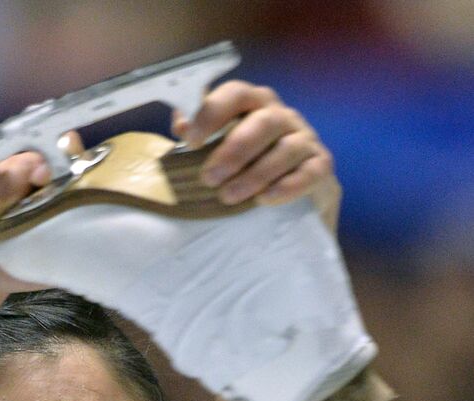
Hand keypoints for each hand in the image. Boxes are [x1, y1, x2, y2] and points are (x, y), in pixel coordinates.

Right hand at [0, 126, 84, 291]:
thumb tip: (92, 258)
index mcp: (52, 186)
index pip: (67, 156)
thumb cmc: (17, 263)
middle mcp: (26, 169)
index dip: (60, 159)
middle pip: (24, 161)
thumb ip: (64, 254)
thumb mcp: (43, 264)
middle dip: (6, 192)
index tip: (46, 178)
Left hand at [172, 81, 340, 232]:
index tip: (191, 140)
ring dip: (256, 173)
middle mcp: (281, 117)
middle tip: (209, 178)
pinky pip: (310, 172)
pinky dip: (287, 185)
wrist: (293, 204)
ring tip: (229, 196)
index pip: (235, 94)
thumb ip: (203, 137)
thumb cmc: (249, 170)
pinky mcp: (321, 166)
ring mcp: (305, 139)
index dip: (212, 112)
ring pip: (286, 148)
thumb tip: (180, 122)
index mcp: (253, 106)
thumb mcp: (221, 153)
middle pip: (262, 121)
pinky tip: (265, 200)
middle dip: (233, 149)